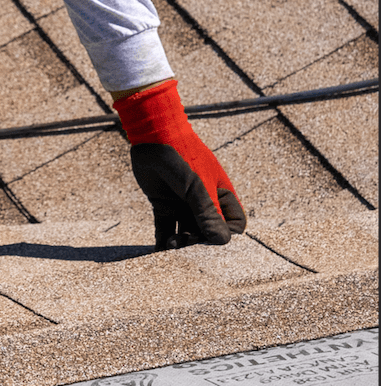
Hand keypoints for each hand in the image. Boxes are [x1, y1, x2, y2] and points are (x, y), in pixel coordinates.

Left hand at [113, 80, 245, 249]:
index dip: (228, 235)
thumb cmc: (182, 156)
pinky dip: (163, 239)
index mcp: (221, 195)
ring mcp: (183, 203)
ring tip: (172, 246)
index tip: (214, 241)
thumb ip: (207, 213)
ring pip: (186, 231)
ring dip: (181, 243)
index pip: (234, 224)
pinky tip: (159, 250)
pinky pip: (165, 226)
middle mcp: (204, 202)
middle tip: (188, 247)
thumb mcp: (196, 187)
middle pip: (207, 232)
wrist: (152, 134)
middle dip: (200, 242)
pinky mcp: (163, 203)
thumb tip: (221, 241)